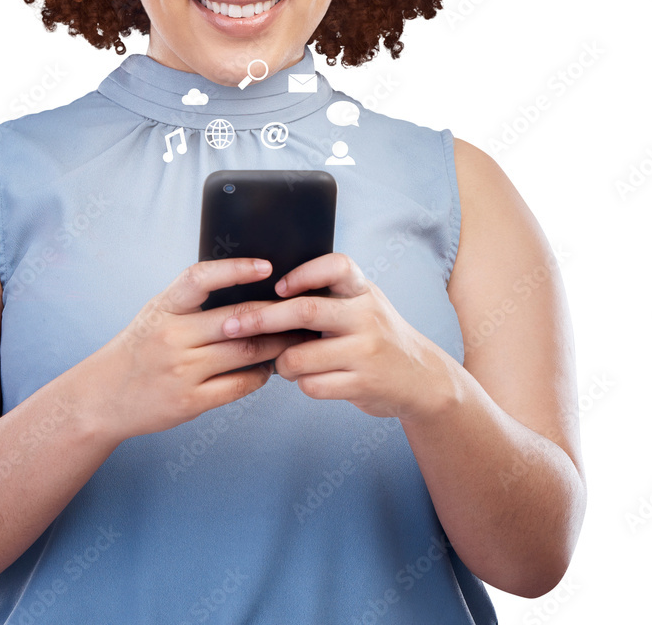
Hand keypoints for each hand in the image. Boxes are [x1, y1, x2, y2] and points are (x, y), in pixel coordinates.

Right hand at [91, 258, 315, 441]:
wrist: (102, 397)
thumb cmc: (138, 349)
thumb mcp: (155, 314)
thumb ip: (191, 302)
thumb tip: (245, 286)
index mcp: (162, 308)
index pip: (200, 278)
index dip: (235, 269)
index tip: (266, 266)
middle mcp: (172, 337)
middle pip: (237, 320)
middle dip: (275, 315)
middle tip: (300, 310)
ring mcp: (182, 371)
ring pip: (244, 352)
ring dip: (275, 345)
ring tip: (293, 338)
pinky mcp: (189, 402)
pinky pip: (238, 385)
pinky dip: (259, 375)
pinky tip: (268, 368)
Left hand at [219, 253, 453, 420]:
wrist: (419, 379)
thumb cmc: (374, 335)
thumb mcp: (362, 304)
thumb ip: (328, 294)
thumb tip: (264, 290)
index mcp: (363, 290)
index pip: (336, 265)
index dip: (303, 273)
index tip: (277, 287)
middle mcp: (367, 316)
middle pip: (306, 311)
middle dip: (261, 319)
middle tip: (231, 325)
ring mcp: (366, 351)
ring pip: (300, 356)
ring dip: (281, 362)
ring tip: (284, 361)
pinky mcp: (363, 384)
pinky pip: (312, 385)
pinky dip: (301, 383)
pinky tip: (308, 378)